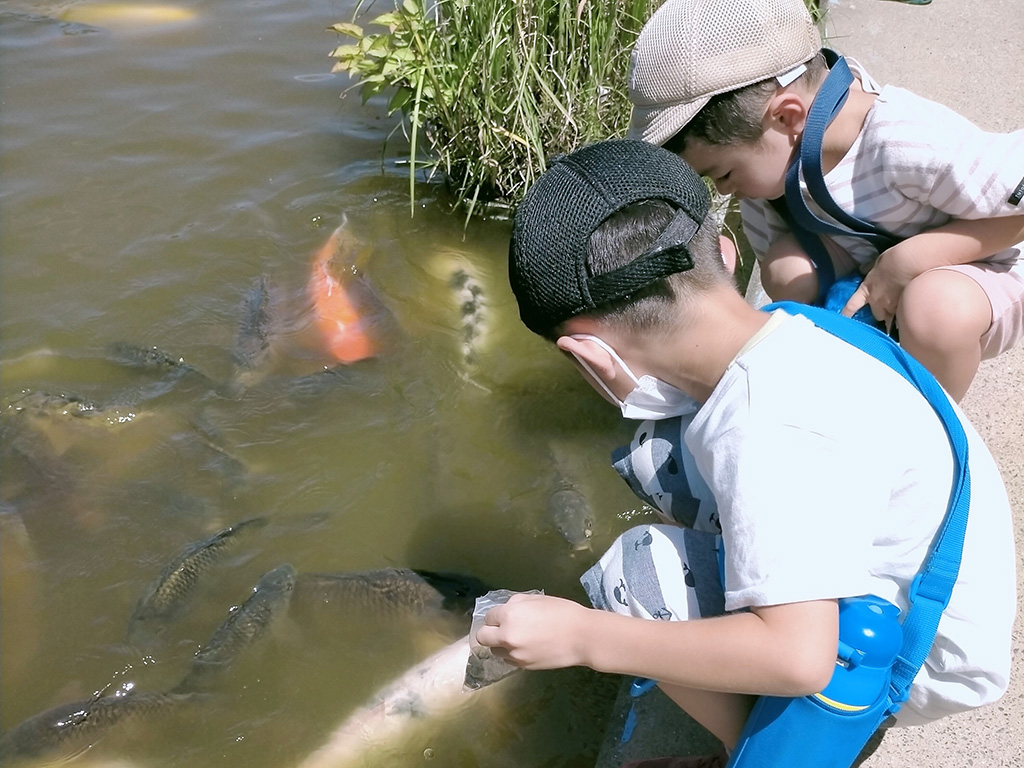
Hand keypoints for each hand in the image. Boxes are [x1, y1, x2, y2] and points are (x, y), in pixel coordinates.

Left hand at [474, 594, 591, 670]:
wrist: (582, 637)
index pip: (489, 616)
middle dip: (489, 632)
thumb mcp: (537, 599)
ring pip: (495, 650)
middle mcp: (507, 636)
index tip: (505, 615)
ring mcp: (514, 654)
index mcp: (509, 615)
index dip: (497, 615)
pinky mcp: (523, 666)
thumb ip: (516, 603)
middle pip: (482, 637)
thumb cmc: (562, 612)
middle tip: (502, 629)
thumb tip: (506, 609)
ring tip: (517, 639)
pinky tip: (527, 647)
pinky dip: (512, 654)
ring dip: (501, 644)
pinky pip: (509, 659)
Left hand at [841, 240, 929, 325]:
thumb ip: (871, 270)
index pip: (852, 305)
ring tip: (902, 306)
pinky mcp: (903, 307)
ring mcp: (890, 305)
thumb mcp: (877, 263)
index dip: (847, 313)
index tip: (844, 319)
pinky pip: (903, 316)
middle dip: (882, 312)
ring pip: (891, 318)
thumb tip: (863, 268)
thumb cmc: (892, 259)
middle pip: (877, 314)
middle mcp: (876, 300)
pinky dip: (905, 313)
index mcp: (867, 289)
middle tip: (889, 306)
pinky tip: (911, 309)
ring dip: (894, 314)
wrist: (908, 262)